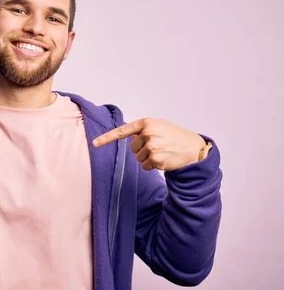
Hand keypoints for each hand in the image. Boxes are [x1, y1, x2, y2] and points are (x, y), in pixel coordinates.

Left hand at [92, 118, 206, 170]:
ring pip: (138, 158)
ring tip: (163, 152)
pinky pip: (145, 166)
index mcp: (146, 123)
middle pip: (132, 148)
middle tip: (158, 146)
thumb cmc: (175, 136)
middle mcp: (148, 133)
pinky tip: (164, 159)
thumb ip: (143, 130)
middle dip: (142, 149)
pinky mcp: (155, 159)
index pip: (122, 131)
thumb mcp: (159, 126)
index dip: (106, 138)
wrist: (194, 148)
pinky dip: (153, 165)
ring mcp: (151, 147)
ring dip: (148, 158)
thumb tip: (129, 138)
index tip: (94, 144)